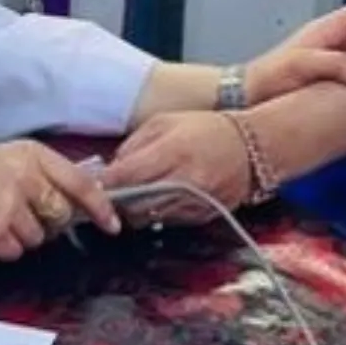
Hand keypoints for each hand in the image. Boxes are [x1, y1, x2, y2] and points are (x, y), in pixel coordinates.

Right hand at [0, 140, 118, 260]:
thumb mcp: (3, 160)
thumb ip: (39, 176)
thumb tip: (75, 200)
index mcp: (29, 153)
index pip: (80, 181)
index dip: (100, 206)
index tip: (112, 222)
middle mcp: (24, 174)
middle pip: (61, 214)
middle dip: (44, 222)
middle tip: (14, 212)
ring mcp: (10, 202)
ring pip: (39, 238)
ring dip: (18, 236)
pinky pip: (15, 252)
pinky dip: (0, 248)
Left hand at [101, 111, 254, 224]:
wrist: (252, 147)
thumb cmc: (206, 128)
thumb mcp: (165, 122)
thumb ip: (134, 145)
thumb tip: (110, 169)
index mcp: (174, 152)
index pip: (127, 176)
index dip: (105, 183)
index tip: (93, 183)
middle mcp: (184, 182)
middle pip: (134, 204)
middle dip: (116, 199)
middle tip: (109, 191)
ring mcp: (194, 203)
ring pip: (147, 218)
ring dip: (133, 209)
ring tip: (130, 195)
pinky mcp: (200, 218)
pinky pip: (165, 221)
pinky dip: (154, 213)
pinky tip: (155, 199)